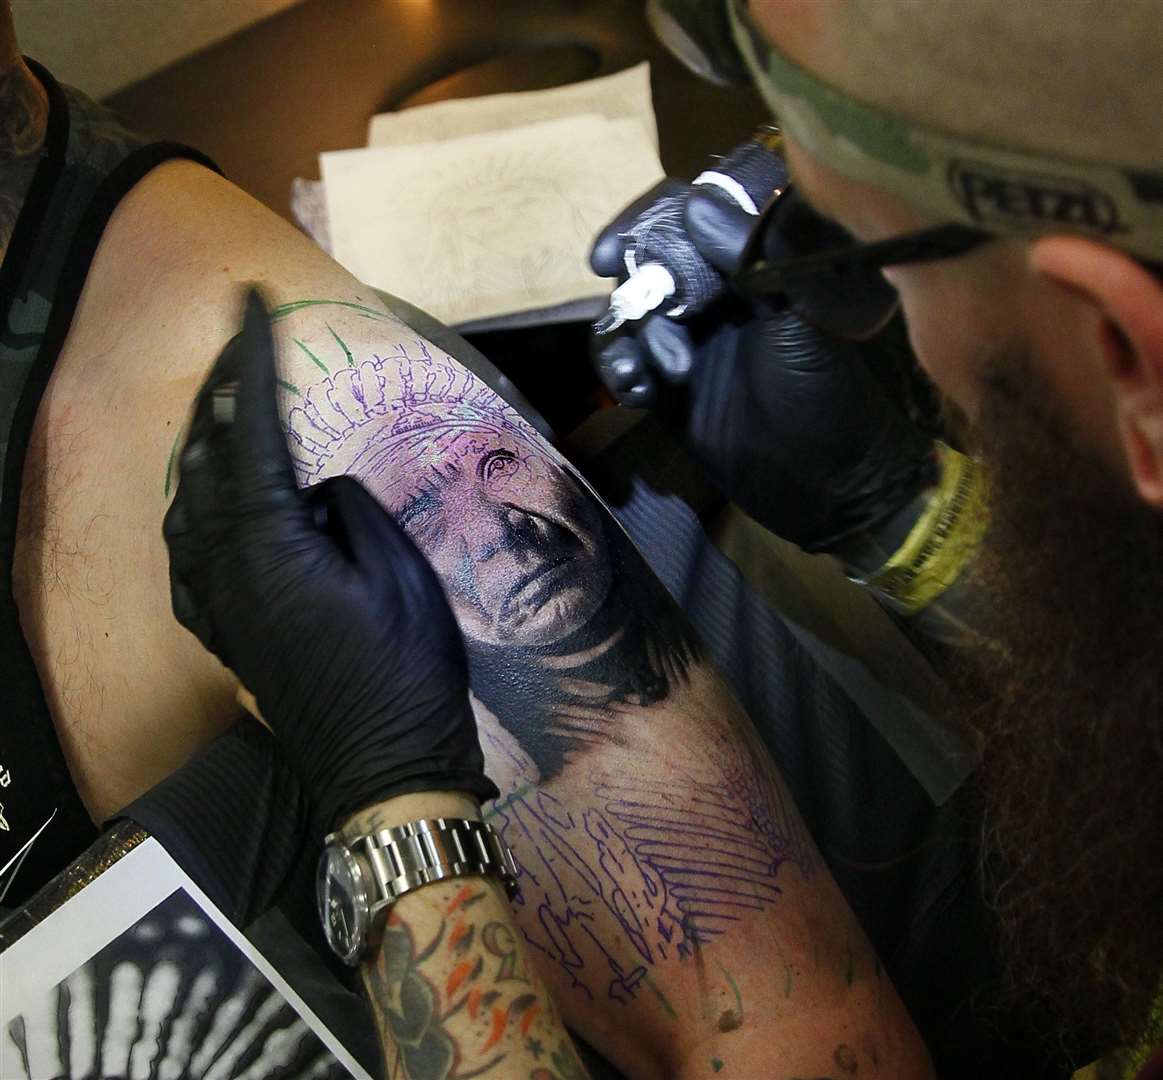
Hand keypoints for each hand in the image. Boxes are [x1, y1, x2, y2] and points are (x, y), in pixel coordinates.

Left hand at [163, 288, 497, 833]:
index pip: (252, 431)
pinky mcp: (221, 632)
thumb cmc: (405, 671)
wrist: (381, 770)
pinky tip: (213, 503)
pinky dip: (196, 507)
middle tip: (242, 346)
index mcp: (269, 546)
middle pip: (205, 459)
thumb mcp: (398, 575)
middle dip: (221, 394)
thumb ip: (350, 512)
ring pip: (186, 503)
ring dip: (203, 448)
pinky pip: (188, 551)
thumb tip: (316, 490)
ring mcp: (215, 604)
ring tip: (229, 412)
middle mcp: (223, 568)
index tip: (251, 303)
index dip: (251, 360)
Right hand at [590, 186, 935, 551]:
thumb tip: (695, 202)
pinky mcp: (663, 385)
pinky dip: (621, 370)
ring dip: (632, 336)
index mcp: (754, 263)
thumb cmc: (824, 395)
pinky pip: (623, 359)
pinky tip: (640, 394)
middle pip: (649, 256)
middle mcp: (716, 290)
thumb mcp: (798, 315)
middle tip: (630, 300)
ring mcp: (687, 337)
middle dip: (637, 279)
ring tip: (663, 373)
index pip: (694, 211)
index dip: (654, 217)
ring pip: (629, 311)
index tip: (625, 246)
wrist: (817, 486)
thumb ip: (753, 254)